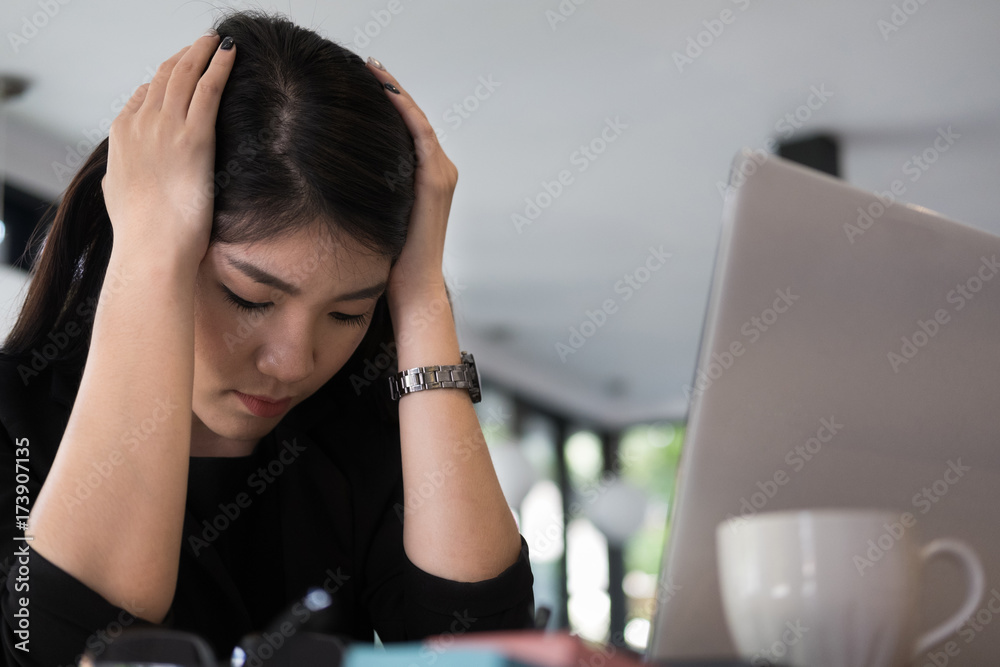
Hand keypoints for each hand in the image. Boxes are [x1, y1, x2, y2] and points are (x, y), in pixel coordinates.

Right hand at [101, 33, 235, 265]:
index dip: (163, 80)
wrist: (151, 249)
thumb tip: (118, 177)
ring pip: (185, 75)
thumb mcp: (118, 198)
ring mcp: (166, 128)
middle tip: (202, 44)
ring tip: (217, 40)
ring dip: (202, 51)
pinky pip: (209, 87)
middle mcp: (141, 124)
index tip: (180, 72)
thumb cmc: (141, 236)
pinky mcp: (195, 137)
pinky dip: (220, 64)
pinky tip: (232, 51)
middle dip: (184, 57)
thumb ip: (120, 178)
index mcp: (121, 137)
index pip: (142, 96)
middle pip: (164, 78)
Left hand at [364, 58, 456, 309]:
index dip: (388, 101)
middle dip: (389, 88)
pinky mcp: (435, 182)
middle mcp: (440, 171)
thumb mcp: (378, 216)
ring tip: (370, 68)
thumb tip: (332, 176)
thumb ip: (369, 192)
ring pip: (418, 119)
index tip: (361, 79)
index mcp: (428, 178)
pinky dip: (404, 109)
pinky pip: (420, 134)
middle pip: (414, 116)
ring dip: (395, 91)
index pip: (408, 128)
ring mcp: (440, 175)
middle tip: (363, 62)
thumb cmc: (392, 262)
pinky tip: (383, 91)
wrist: (413, 289)